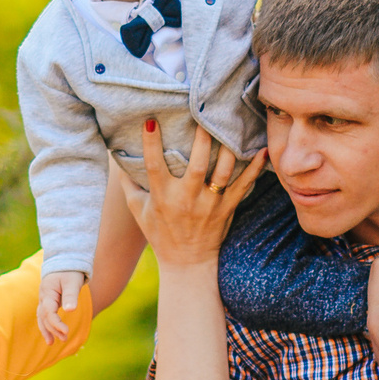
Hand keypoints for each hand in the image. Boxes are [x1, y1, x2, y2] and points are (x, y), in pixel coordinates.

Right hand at [36, 268, 85, 341]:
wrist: (65, 261)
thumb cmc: (70, 271)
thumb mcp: (72, 282)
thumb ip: (71, 296)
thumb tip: (70, 311)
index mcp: (48, 292)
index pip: (49, 312)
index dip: (56, 324)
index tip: (66, 332)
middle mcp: (43, 297)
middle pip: (44, 317)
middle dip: (53, 329)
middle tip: (65, 338)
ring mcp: (44, 300)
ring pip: (42, 318)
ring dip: (47, 330)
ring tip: (51, 343)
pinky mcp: (48, 302)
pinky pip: (44, 316)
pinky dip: (46, 325)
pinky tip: (51, 335)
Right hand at [117, 120, 264, 267]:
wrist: (186, 264)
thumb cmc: (160, 233)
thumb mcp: (138, 210)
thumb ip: (129, 184)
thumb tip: (116, 155)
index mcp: (162, 197)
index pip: (154, 167)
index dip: (151, 144)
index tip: (152, 121)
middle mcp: (185, 200)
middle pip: (195, 167)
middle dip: (201, 141)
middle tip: (204, 115)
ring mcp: (209, 205)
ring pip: (222, 173)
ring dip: (227, 149)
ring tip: (231, 126)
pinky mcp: (227, 209)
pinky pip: (244, 186)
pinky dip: (254, 169)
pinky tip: (262, 150)